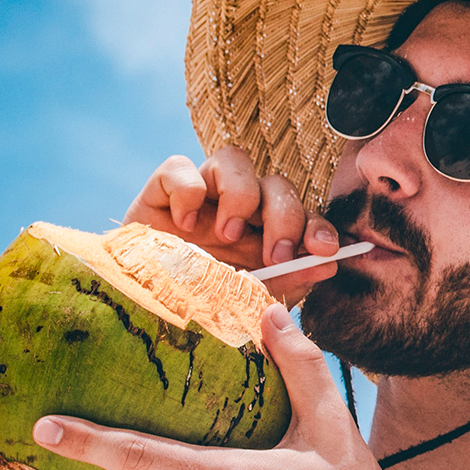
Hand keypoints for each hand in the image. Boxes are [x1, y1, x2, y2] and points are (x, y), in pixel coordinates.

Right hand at [125, 147, 339, 303]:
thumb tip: (329, 265)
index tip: (324, 250)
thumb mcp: (248, 301)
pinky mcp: (160, 190)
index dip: (318, 227)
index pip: (303, 216)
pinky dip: (186, 191)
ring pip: (234, 159)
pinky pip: (179, 166)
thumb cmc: (199, 307)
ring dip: (240, 196)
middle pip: (276, 185)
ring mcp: (200, 195)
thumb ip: (289, 282)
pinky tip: (184, 226)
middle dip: (285, 217)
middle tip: (274, 254)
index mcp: (264, 233)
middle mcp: (238, 208)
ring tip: (228, 235)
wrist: (140, 310)